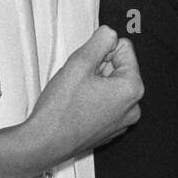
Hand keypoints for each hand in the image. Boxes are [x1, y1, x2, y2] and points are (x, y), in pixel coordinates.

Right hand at [0, 27, 141, 177]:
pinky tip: (76, 107)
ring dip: (94, 83)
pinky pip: (105, 103)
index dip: (101, 50)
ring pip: (110, 85)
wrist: (44, 144)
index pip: (123, 47)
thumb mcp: (80, 62)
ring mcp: (122, 122)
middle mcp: (133, 107)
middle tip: (78, 80)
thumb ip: (100, 40)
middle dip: (98, 67)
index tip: (85, 65)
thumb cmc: (60, 108)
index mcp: (132, 88)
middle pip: (118, 67)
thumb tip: (109, 33)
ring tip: (76, 94)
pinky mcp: (109, 130)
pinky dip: (92, 99)